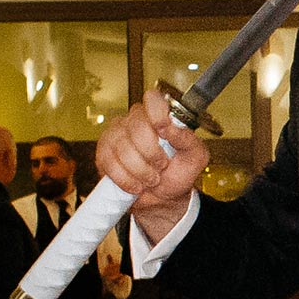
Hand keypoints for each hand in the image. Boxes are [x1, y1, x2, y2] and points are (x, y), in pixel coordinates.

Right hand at [96, 87, 208, 241]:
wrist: (161, 199)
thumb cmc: (177, 174)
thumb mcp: (195, 157)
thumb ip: (188, 139)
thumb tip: (171, 127)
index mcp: (159, 115)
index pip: (152, 98)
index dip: (157, 113)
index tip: (164, 131)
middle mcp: (135, 120)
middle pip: (137, 128)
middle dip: (152, 154)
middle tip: (161, 166)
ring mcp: (116, 134)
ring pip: (123, 149)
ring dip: (141, 171)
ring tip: (151, 179)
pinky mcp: (103, 152)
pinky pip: (110, 163)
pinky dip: (126, 179)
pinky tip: (135, 185)